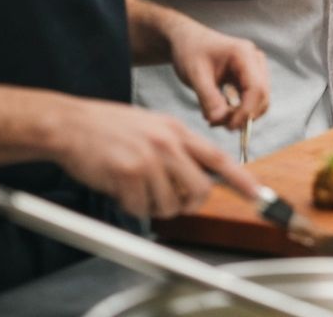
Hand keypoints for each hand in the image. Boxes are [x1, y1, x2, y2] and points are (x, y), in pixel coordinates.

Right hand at [52, 97, 259, 218]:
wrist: (74, 125)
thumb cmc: (113, 128)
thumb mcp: (156, 127)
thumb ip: (179, 149)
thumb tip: (198, 179)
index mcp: (179, 131)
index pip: (219, 159)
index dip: (241, 180)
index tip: (259, 196)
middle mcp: (169, 144)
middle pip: (199, 190)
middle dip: (188, 203)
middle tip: (169, 199)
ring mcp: (149, 159)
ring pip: (170, 204)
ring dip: (154, 205)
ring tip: (137, 187)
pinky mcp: (128, 174)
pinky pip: (140, 208)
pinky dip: (131, 205)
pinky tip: (120, 187)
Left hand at [167, 20, 269, 131]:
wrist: (188, 41)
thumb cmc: (190, 52)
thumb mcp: (195, 75)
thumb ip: (208, 98)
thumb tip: (220, 121)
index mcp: (244, 54)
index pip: (257, 88)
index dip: (247, 111)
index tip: (229, 128)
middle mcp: (255, 59)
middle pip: (262, 96)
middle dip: (243, 115)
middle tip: (215, 124)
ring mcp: (256, 68)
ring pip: (259, 101)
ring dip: (240, 115)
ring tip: (213, 118)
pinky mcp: (251, 77)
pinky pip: (252, 100)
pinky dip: (238, 111)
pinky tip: (218, 113)